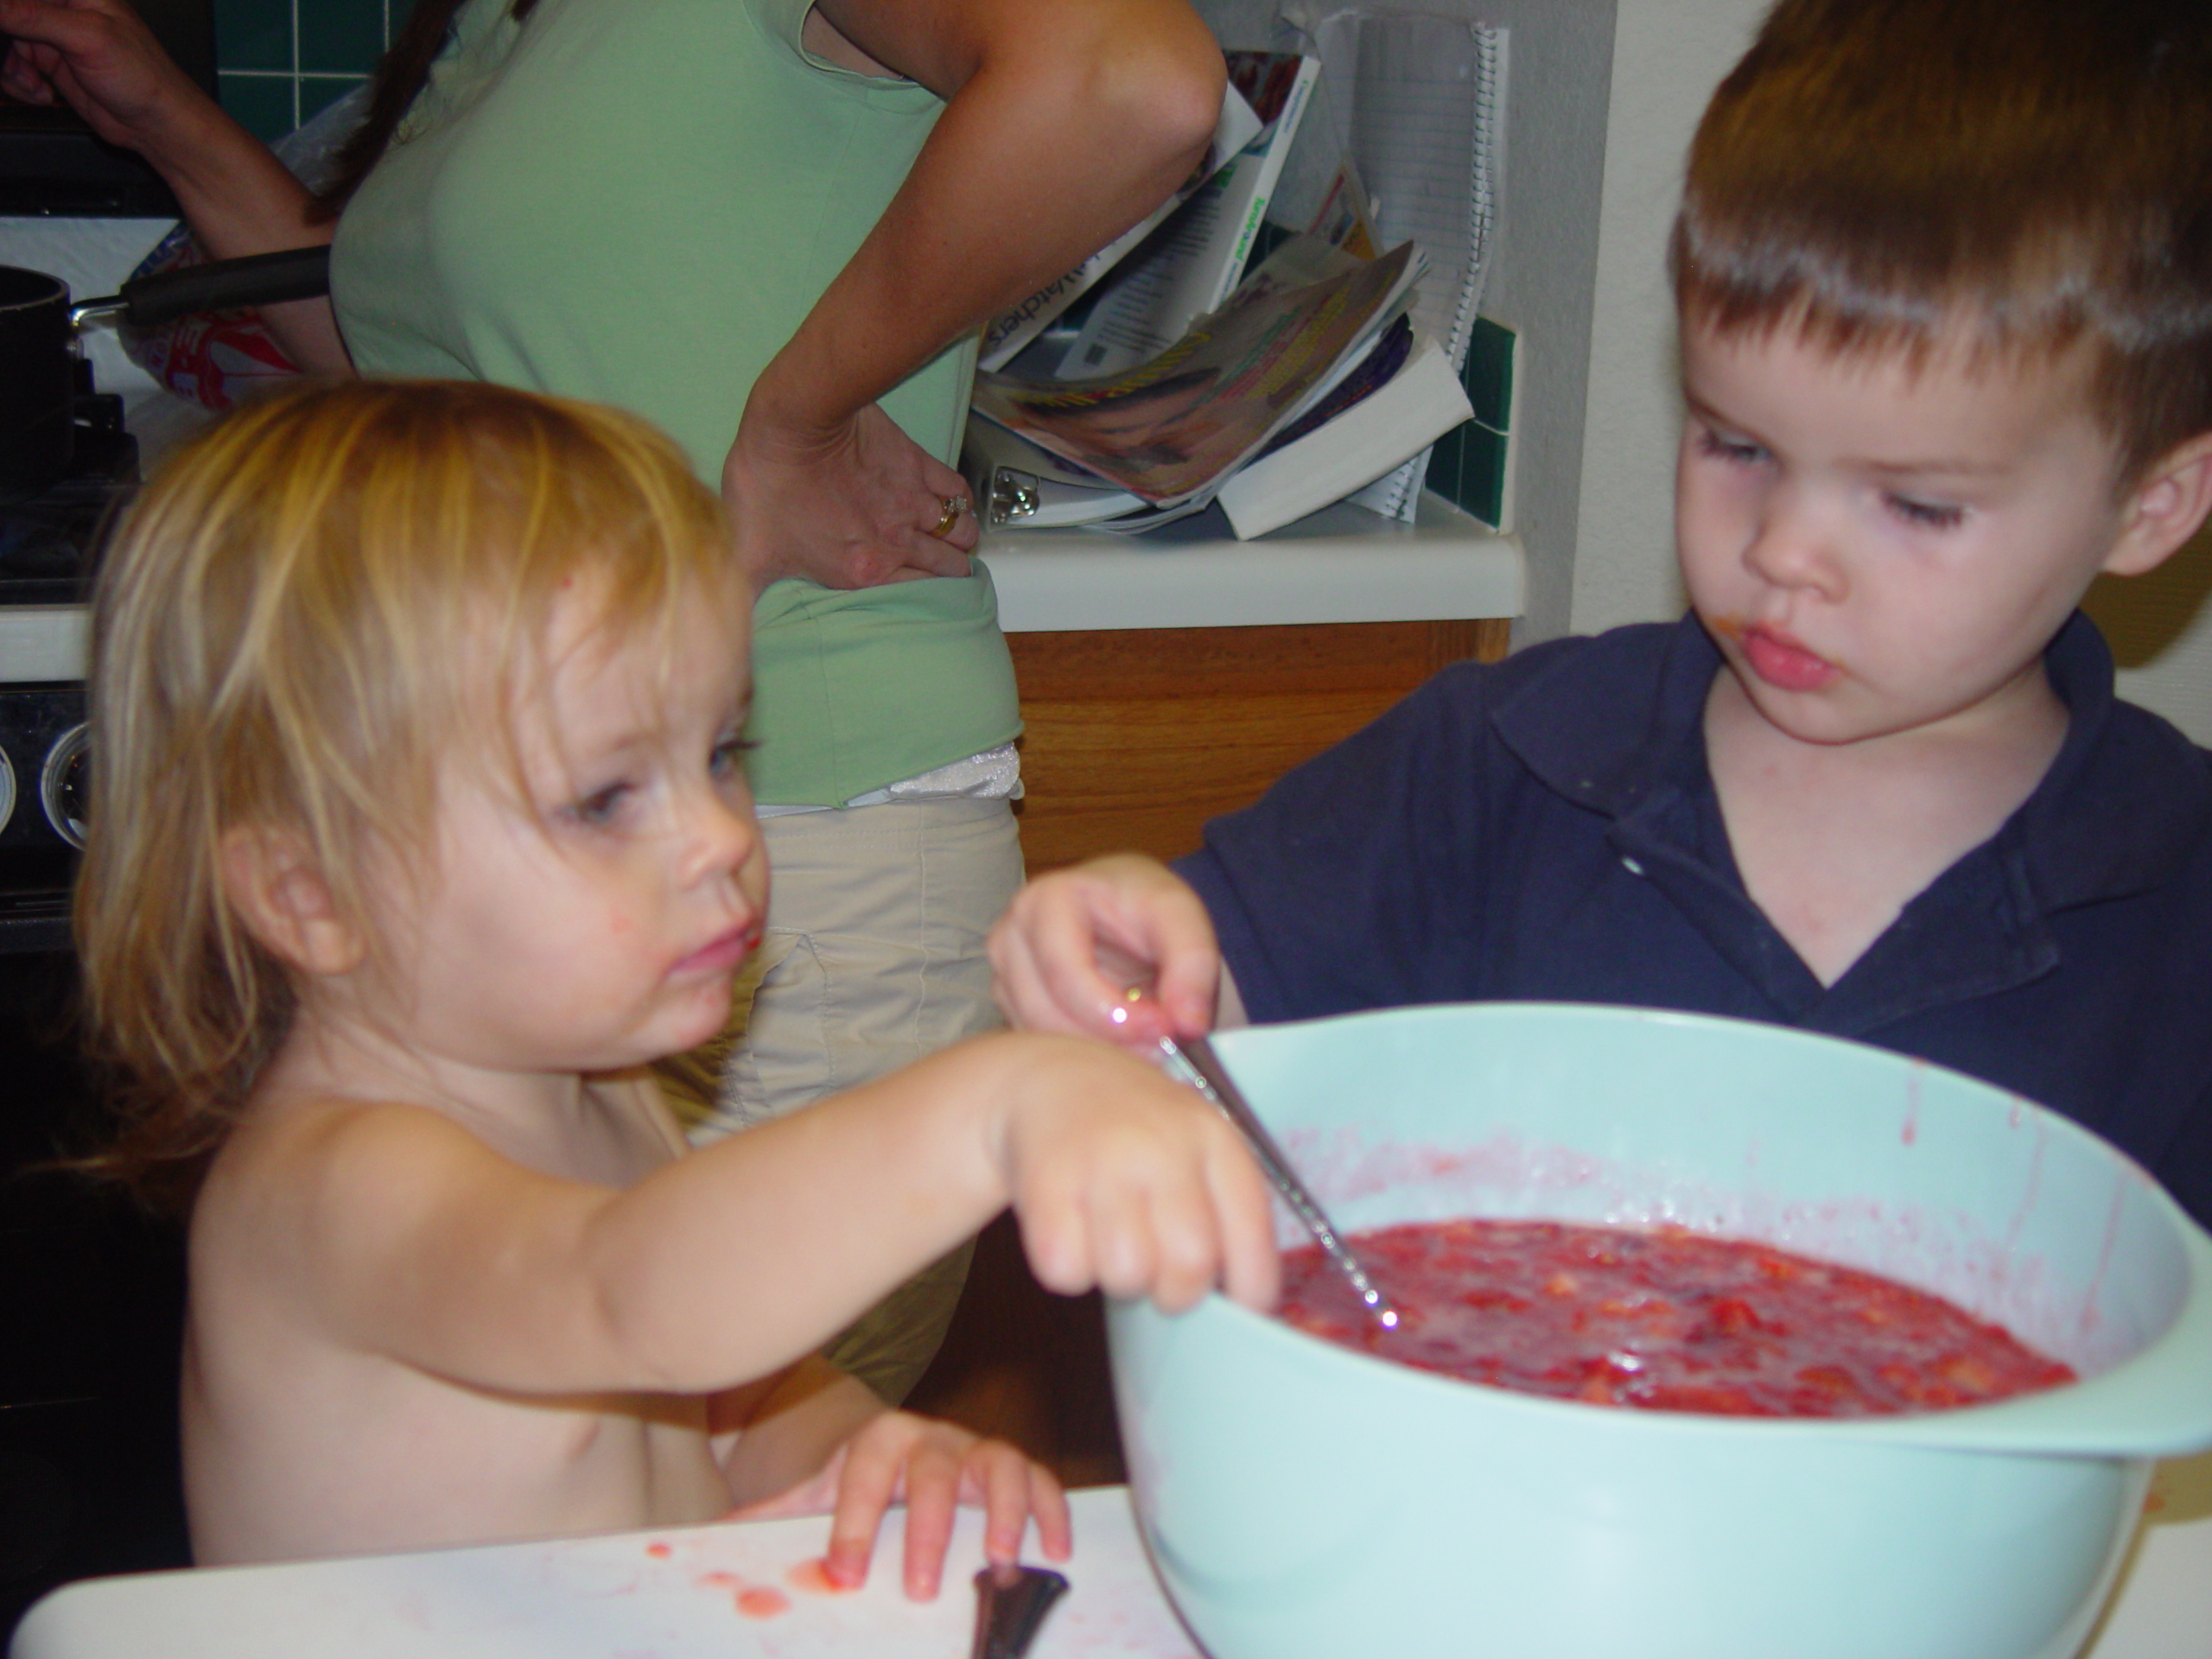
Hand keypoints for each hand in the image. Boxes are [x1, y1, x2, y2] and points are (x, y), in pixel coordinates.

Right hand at [0, 0, 212, 151]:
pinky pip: (15, 65)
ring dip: (11, 66)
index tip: (7, 30)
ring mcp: (54, 36)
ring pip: (7, 41)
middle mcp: (62, 8)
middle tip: (17, 62)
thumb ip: (35, 16)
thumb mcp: (87, 37)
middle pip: (9, 14)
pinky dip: (19, 81)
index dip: (8, 10)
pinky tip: (42, 93)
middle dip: (5, 42)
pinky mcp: (51, 63)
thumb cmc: (143, 77)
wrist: (156, 124)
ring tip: (32, 83)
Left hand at [723, 400, 979, 592]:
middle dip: (951, 570)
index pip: (919, 595)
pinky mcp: (919, 464)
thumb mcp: (751, 550)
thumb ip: (751, 592)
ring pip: (961, 531)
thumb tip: (731, 628)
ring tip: (952, 538)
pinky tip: (950, 502)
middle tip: (944, 566)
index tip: (926, 591)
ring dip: (960, 538)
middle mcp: (898, 542)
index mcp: (865, 570)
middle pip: (949, 566)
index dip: (929, 595)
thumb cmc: (769, 483)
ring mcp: (914, 502)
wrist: (794, 422)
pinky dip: (960, 500)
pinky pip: (957, 491)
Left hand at [731, 1410, 1070, 1598]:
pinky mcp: (1011, 1468)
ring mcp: (974, 1449)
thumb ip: (771, 1519)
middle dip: (925, 1530)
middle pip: (931, 1473)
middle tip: (918, 1586)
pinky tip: (1053, 1551)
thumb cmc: (856, 1482)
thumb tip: (710, 1546)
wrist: (898, 1446)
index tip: (842, 1573)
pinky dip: (1050, 1510)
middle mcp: (929, 1438)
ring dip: (1000, 1511)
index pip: (862, 1476)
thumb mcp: (812, 1494)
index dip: (851, 1523)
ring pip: (996, 1464)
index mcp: (875, 1442)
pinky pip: (1039, 1479)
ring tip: (998, 1561)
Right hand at [989, 855, 1219, 1048]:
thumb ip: (1193, 965)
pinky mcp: (1011, 1007)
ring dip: (1097, 1054)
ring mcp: (1005, 975)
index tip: (1165, 1029)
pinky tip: (1120, 1046)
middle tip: (1161, 1048)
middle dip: (1109, 1041)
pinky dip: (1083, 1056)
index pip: (1066, 975)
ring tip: (1146, 1045)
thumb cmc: (1145, 905)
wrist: (1125, 908)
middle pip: (1047, 1015)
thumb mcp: (1182, 918)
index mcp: (1045, 901)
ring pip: (1042, 1040)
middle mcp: (1011, 937)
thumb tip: (1187, 1024)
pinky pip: (1041, 1049)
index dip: (1116, 1015)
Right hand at [993, 1035, 1277, 1314]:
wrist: (1046, 1077)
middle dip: (1175, 1292)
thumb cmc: (1131, 1129)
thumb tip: (1240, 1301)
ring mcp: (1102, 1160)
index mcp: (1212, 1138)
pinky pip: (1066, 1270)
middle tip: (1157, 1273)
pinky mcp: (1045, 1182)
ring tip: (1110, 1243)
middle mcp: (1163, 1145)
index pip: (1251, 1231)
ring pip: (1127, 1274)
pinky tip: (1071, 1231)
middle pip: (1190, 1265)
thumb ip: (1221, 1208)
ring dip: (1118, 1280)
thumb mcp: (1191, 1143)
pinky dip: (1066, 1270)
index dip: (1251, 1287)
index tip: (1241, 1308)